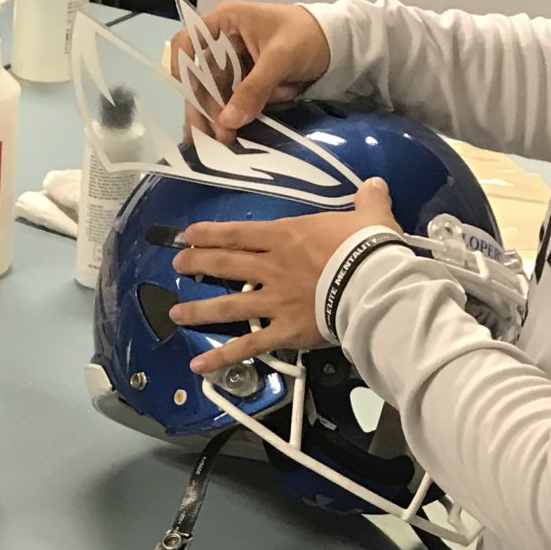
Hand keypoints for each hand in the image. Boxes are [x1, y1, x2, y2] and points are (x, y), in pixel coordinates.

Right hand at [167, 0, 330, 142]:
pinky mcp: (242, 82)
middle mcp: (221, 42)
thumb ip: (254, 88)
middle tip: (208, 136)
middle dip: (201, 106)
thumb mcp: (281, 58)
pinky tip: (220, 139)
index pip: (188, 41)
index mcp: (225, 22)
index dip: (183, 67)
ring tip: (214, 144)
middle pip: (198, 75)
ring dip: (211, 118)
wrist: (338, 44)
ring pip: (210, 93)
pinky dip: (224, 119)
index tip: (189, 96)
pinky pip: (227, 102)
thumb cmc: (308, 36)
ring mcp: (231, 64)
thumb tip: (227, 121)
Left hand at [171, 179, 396, 375]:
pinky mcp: (284, 331)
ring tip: (175, 313)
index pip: (238, 233)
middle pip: (225, 265)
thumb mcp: (370, 216)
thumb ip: (368, 201)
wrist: (374, 286)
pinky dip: (223, 356)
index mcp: (285, 238)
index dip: (210, 234)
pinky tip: (199, 365)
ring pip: (228, 306)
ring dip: (199, 310)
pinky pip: (249, 345)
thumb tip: (375, 184)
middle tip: (177, 265)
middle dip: (196, 264)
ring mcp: (274, 302)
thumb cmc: (368, 248)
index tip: (188, 236)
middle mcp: (271, 268)